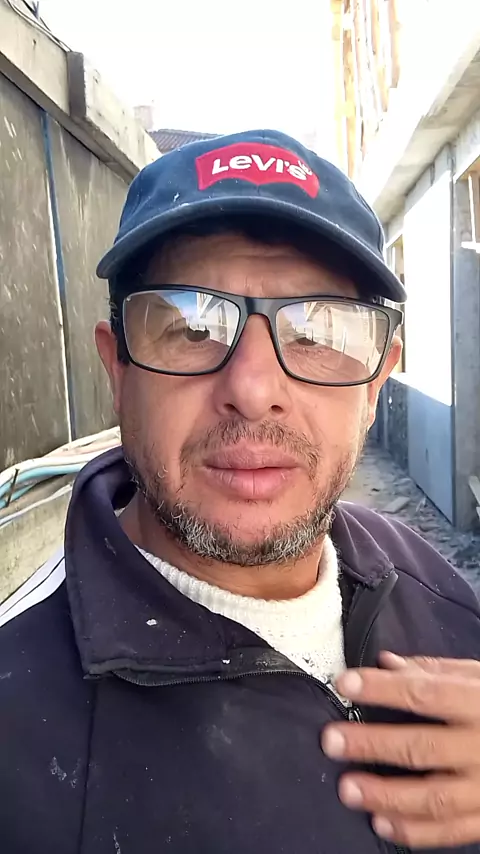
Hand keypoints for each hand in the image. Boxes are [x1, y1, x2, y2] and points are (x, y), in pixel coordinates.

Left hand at [321, 653, 479, 848]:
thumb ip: (436, 671)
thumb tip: (387, 664)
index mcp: (479, 702)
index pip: (424, 692)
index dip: (382, 688)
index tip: (346, 683)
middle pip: (422, 747)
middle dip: (373, 744)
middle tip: (332, 740)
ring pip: (434, 797)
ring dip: (386, 795)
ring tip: (348, 788)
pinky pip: (451, 830)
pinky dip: (415, 831)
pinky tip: (381, 823)